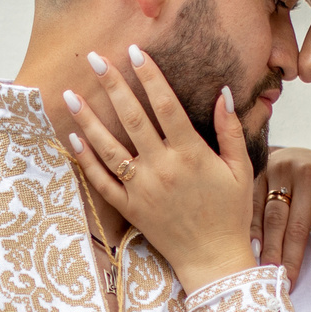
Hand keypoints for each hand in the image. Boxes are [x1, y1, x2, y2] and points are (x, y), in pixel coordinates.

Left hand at [63, 46, 257, 294]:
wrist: (214, 259)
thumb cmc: (230, 213)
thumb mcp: (240, 169)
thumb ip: (230, 129)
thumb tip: (223, 92)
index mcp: (191, 154)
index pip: (165, 105)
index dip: (149, 76)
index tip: (134, 52)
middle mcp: (162, 168)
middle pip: (132, 118)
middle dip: (112, 85)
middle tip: (95, 59)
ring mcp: (142, 189)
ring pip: (108, 147)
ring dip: (87, 119)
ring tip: (70, 94)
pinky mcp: (130, 208)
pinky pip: (101, 181)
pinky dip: (86, 160)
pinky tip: (74, 138)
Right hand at [258, 148, 310, 282]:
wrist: (297, 156)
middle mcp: (309, 175)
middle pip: (297, 223)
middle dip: (291, 256)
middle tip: (286, 282)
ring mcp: (282, 171)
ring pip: (274, 217)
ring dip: (270, 247)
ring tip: (268, 271)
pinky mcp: (260, 172)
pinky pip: (254, 206)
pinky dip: (253, 229)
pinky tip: (252, 248)